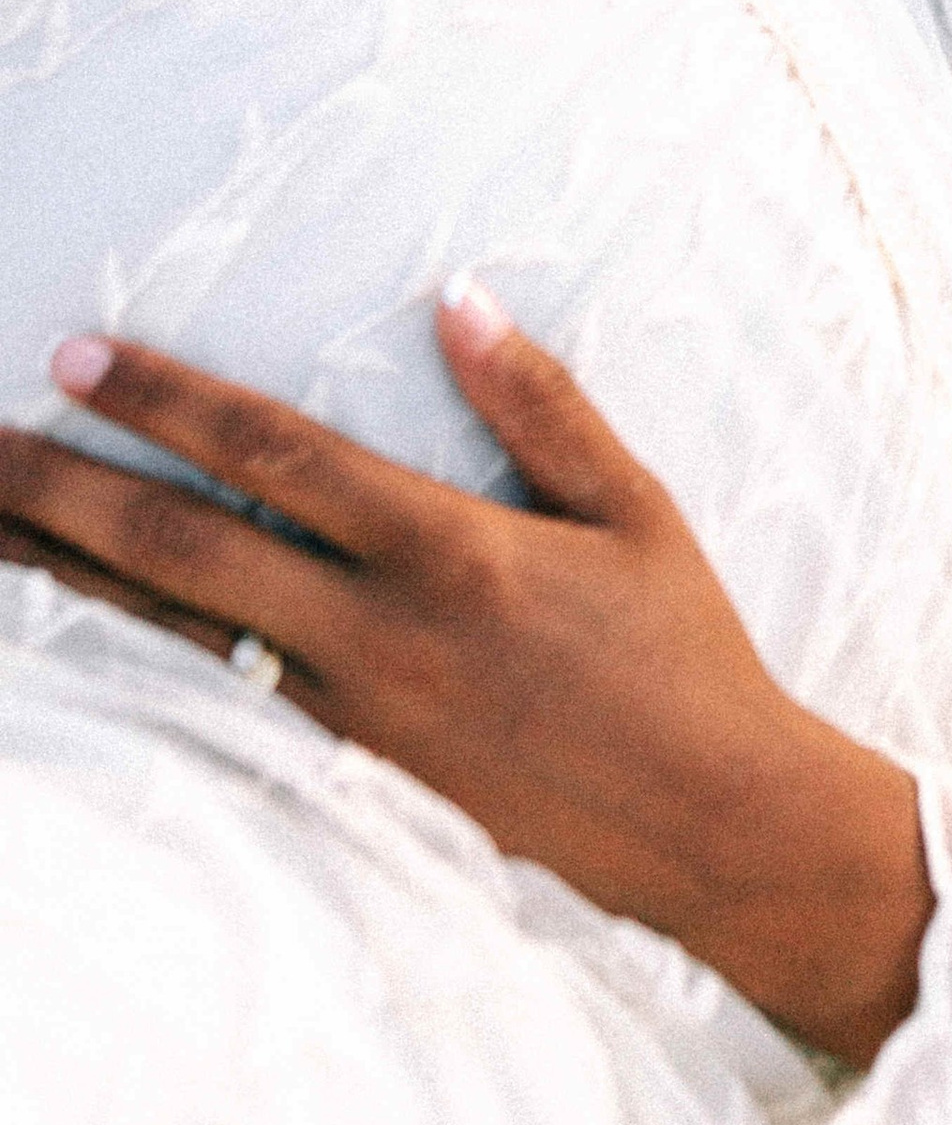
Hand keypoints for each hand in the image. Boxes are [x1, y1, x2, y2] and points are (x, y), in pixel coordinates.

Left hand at [0, 291, 929, 1068]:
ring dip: (70, 577)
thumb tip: (460, 295)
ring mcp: (354, 716)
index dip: (168, 402)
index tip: (76, 357)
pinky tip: (88, 631)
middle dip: (66, 491)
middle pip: (187, 550)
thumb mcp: (634, 509)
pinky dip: (140, 657)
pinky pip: (220, 697)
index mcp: (451, 553)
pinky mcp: (350, 773)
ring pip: (179, 633)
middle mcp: (382, 636)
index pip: (276, 456)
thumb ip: (541, 402)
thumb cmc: (683, 653)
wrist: (711, 829)